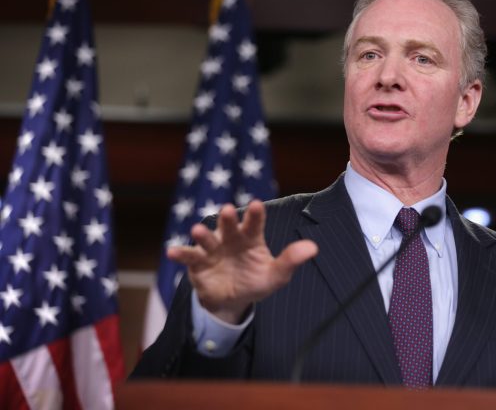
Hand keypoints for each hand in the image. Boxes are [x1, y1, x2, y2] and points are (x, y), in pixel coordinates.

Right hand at [167, 200, 317, 323]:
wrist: (233, 300)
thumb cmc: (256, 281)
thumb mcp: (276, 275)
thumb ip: (291, 260)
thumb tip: (313, 247)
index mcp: (251, 238)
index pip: (254, 223)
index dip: (255, 215)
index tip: (256, 204)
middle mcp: (231, 239)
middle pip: (228, 226)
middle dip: (227, 219)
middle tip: (226, 209)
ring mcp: (213, 249)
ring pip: (207, 239)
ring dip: (202, 234)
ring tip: (197, 230)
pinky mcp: (198, 263)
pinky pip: (188, 257)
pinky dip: (180, 253)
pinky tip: (171, 251)